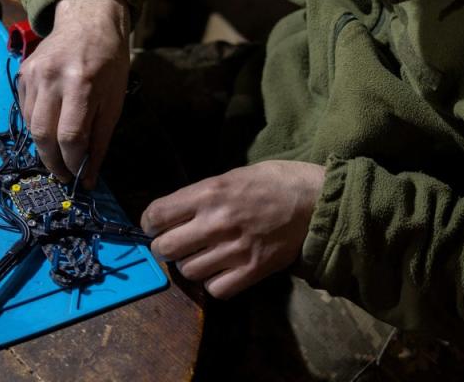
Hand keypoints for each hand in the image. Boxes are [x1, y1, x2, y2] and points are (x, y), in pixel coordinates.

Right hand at [18, 0, 129, 188]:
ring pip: (31, 125)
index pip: (70, 137)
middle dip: (52, 162)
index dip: (74, 163)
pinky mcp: (22, 72)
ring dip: (43, 146)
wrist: (89, 22)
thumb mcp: (115, 100)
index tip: (78, 177)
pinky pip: (25, 109)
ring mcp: (33, 74)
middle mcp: (52, 78)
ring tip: (58, 154)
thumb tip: (88, 174)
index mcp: (82, 84)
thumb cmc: (109, 62)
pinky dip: (36, 125)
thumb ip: (101, 138)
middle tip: (62, 174)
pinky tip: (50, 127)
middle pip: (43, 135)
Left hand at [141, 160, 324, 298]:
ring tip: (203, 255)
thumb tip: (173, 214)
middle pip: (166, 248)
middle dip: (164, 247)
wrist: (314, 200)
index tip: (155, 225)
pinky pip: (215, 289)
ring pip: (188, 271)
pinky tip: (221, 271)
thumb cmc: (272, 182)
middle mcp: (217, 222)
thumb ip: (201, 195)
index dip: (150, 223)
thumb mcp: (231, 175)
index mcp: (209, 193)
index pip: (156, 215)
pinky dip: (213, 283)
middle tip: (174, 244)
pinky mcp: (253, 270)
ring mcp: (235, 249)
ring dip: (190, 265)